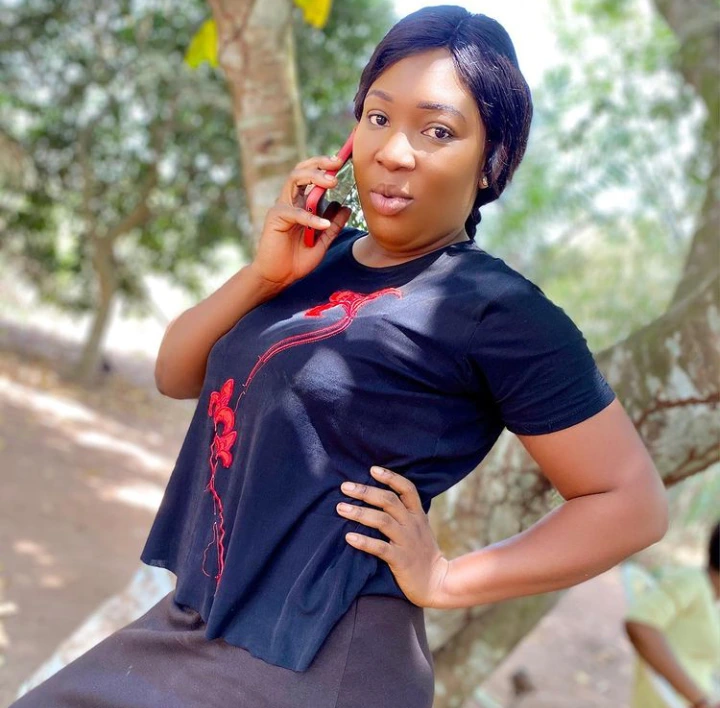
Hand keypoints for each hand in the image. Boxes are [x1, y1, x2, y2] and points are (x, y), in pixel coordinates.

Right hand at [250, 153, 351, 290]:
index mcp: (302, 203)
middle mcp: (291, 201)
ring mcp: (282, 207)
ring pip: (295, 179)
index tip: (344, 160)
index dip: (326, 166)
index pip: (312, 176)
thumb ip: (334, 225)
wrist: (280, 277)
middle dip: (320, 163)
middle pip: (302, 170)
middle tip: (338, 163)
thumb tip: (346, 207)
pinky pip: (295, 212)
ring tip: (332, 183)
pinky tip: (323, 225)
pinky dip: (311, 217)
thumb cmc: (298, 259)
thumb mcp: (323, 241)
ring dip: (314, 177)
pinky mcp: (275, 218)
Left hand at [336, 466, 449, 607]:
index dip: (390, 477)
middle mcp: (412, 525)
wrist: (437, 583)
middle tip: (345, 486)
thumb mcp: (419, 528)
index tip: (372, 469)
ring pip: (382, 521)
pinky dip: (364, 542)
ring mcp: (407, 542)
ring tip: (340, 508)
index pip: (407, 489)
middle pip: (389, 501)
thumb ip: (404, 513)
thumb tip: (378, 498)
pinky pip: (380, 548)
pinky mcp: (401, 560)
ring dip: (359, 513)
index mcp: (417, 515)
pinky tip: (349, 537)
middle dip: (365, 491)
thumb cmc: (422, 553)